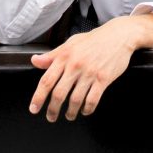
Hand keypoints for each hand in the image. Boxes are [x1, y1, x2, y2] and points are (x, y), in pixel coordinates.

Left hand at [28, 13, 152, 121]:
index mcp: (65, 56)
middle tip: (51, 117)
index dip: (38, 97)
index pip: (47, 80)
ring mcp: (90, 73)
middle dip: (52, 109)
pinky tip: (85, 110)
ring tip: (69, 115)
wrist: (118, 35)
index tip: (34, 108)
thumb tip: (35, 61)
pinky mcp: (103, 79)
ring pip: (75, 100)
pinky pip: (92, 100)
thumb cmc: (94, 40)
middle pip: (59, 93)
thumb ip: (52, 55)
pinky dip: (87, 109)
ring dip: (70, 112)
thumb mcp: (70, 43)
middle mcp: (75, 65)